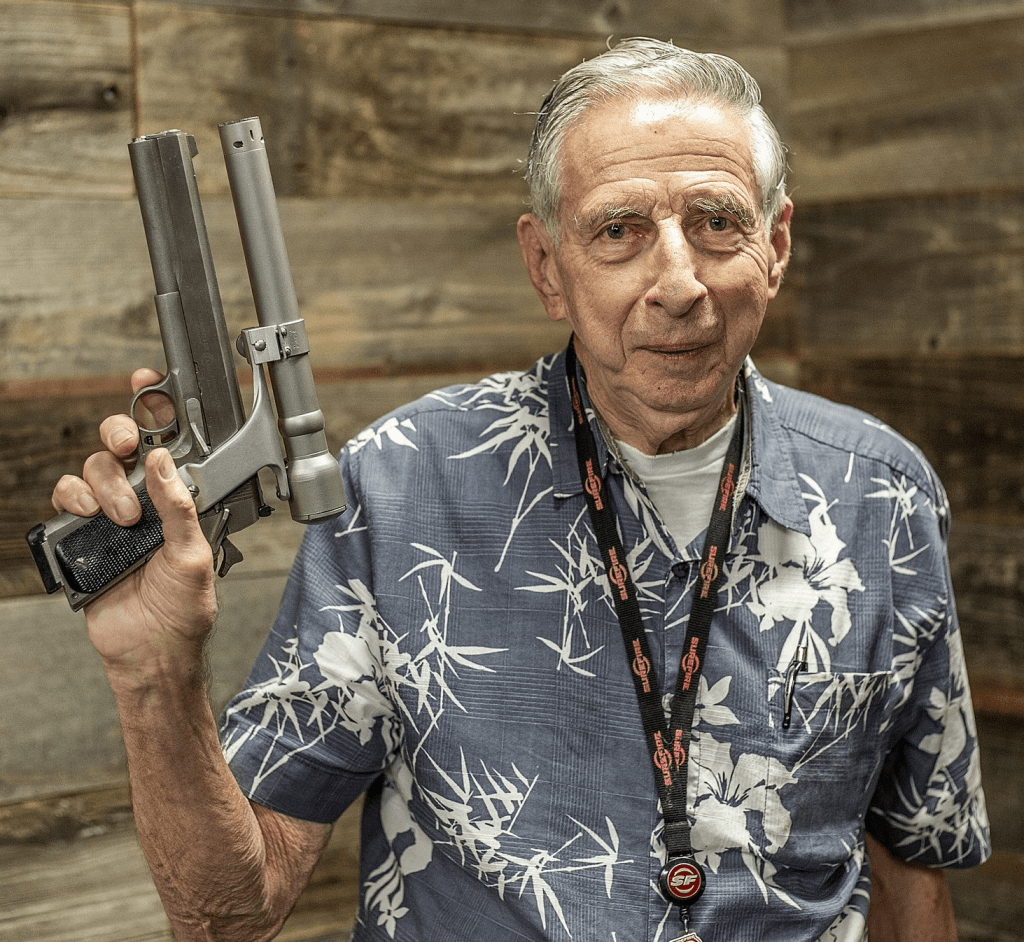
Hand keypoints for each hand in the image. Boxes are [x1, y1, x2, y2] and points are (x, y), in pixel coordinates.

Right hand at [50, 368, 217, 677]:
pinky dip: (75, 498)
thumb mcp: (194, 554)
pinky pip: (67, 497)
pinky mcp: (83, 534)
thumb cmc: (184, 610)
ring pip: (94, 467)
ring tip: (124, 517)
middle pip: (123, 443)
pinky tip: (92, 516)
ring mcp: (113, 515)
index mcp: (181, 499)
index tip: (149, 382)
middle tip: (128, 445)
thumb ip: (180, 506)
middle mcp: (147, 500)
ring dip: (105, 482)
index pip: (169, 444)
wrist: (150, 653)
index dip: (157, 409)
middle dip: (122, 431)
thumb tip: (163, 460)